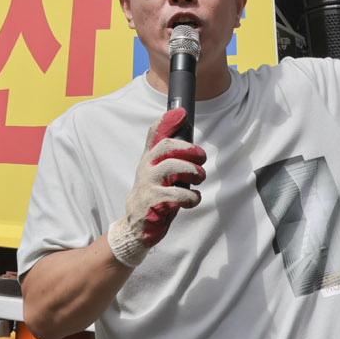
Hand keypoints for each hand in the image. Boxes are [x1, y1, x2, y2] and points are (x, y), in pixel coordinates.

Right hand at [105, 107, 206, 268]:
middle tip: (202, 157)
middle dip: (189, 148)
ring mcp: (148, 185)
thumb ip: (168, 157)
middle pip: (166, 147)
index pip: (155, 135)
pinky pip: (176, 195)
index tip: (182, 113)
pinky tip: (193, 199)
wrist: (136, 226)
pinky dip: (191, 197)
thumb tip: (186, 139)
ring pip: (172, 167)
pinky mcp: (153, 202)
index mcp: (149, 159)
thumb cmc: (154, 195)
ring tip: (200, 177)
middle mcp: (146, 168)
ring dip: (192, 170)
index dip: (167, 122)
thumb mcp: (158, 173)